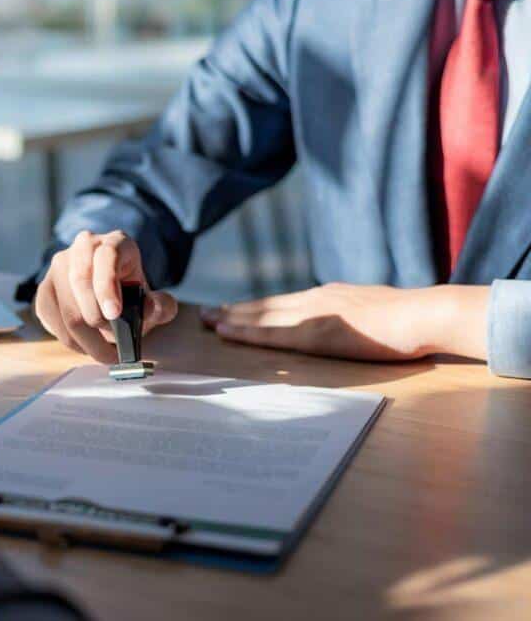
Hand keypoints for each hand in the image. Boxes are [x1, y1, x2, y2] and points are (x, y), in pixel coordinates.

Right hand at [35, 230, 177, 361]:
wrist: (109, 295)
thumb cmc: (131, 297)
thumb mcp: (152, 300)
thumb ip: (161, 306)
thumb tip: (152, 308)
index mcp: (114, 243)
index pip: (105, 257)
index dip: (107, 286)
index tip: (114, 314)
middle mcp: (82, 248)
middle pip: (80, 283)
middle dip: (97, 320)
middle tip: (114, 346)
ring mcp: (58, 267)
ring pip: (65, 309)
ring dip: (85, 339)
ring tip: (104, 352)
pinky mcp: (45, 289)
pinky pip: (52, 320)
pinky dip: (70, 339)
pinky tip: (86, 344)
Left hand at [201, 283, 489, 361]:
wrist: (424, 315)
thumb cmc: (411, 319)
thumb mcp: (375, 310)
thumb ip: (357, 316)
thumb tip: (351, 324)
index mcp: (331, 296)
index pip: (286, 302)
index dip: (258, 307)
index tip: (235, 309)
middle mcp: (316, 299)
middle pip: (266, 305)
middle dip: (235, 310)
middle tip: (206, 313)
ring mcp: (313, 314)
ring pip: (261, 316)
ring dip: (230, 318)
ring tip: (205, 321)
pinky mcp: (313, 333)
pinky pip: (270, 334)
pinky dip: (244, 332)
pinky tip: (224, 332)